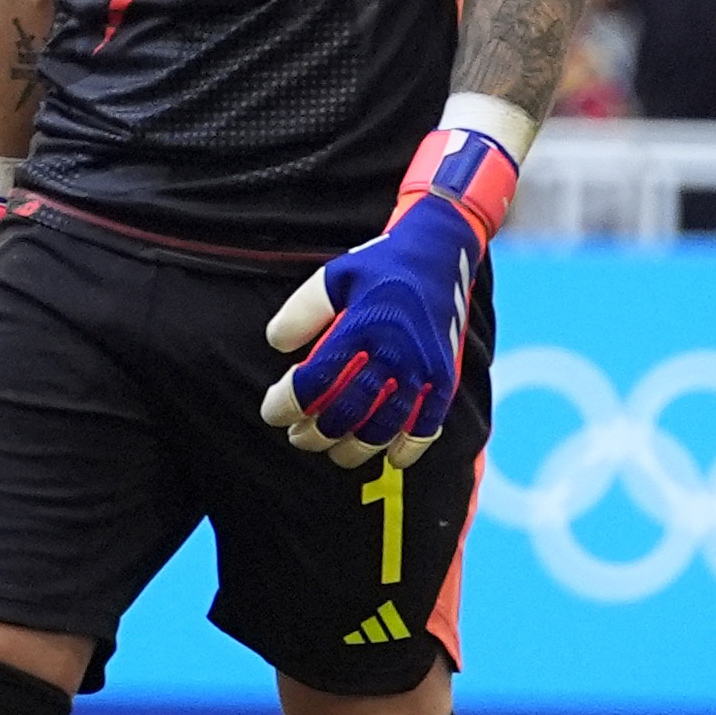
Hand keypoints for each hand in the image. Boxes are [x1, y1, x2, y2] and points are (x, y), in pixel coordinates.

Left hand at [260, 197, 484, 469]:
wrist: (438, 257)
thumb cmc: (376, 268)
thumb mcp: (332, 276)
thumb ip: (302, 312)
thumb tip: (277, 346)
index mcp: (363, 325)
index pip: (318, 378)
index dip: (290, 402)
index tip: (271, 413)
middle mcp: (395, 352)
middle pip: (349, 409)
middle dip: (318, 432)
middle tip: (297, 438)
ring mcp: (422, 369)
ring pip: (385, 424)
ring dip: (357, 446)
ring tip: (334, 453)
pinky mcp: (443, 379)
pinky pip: (428, 424)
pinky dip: (410, 446)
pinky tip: (391, 458)